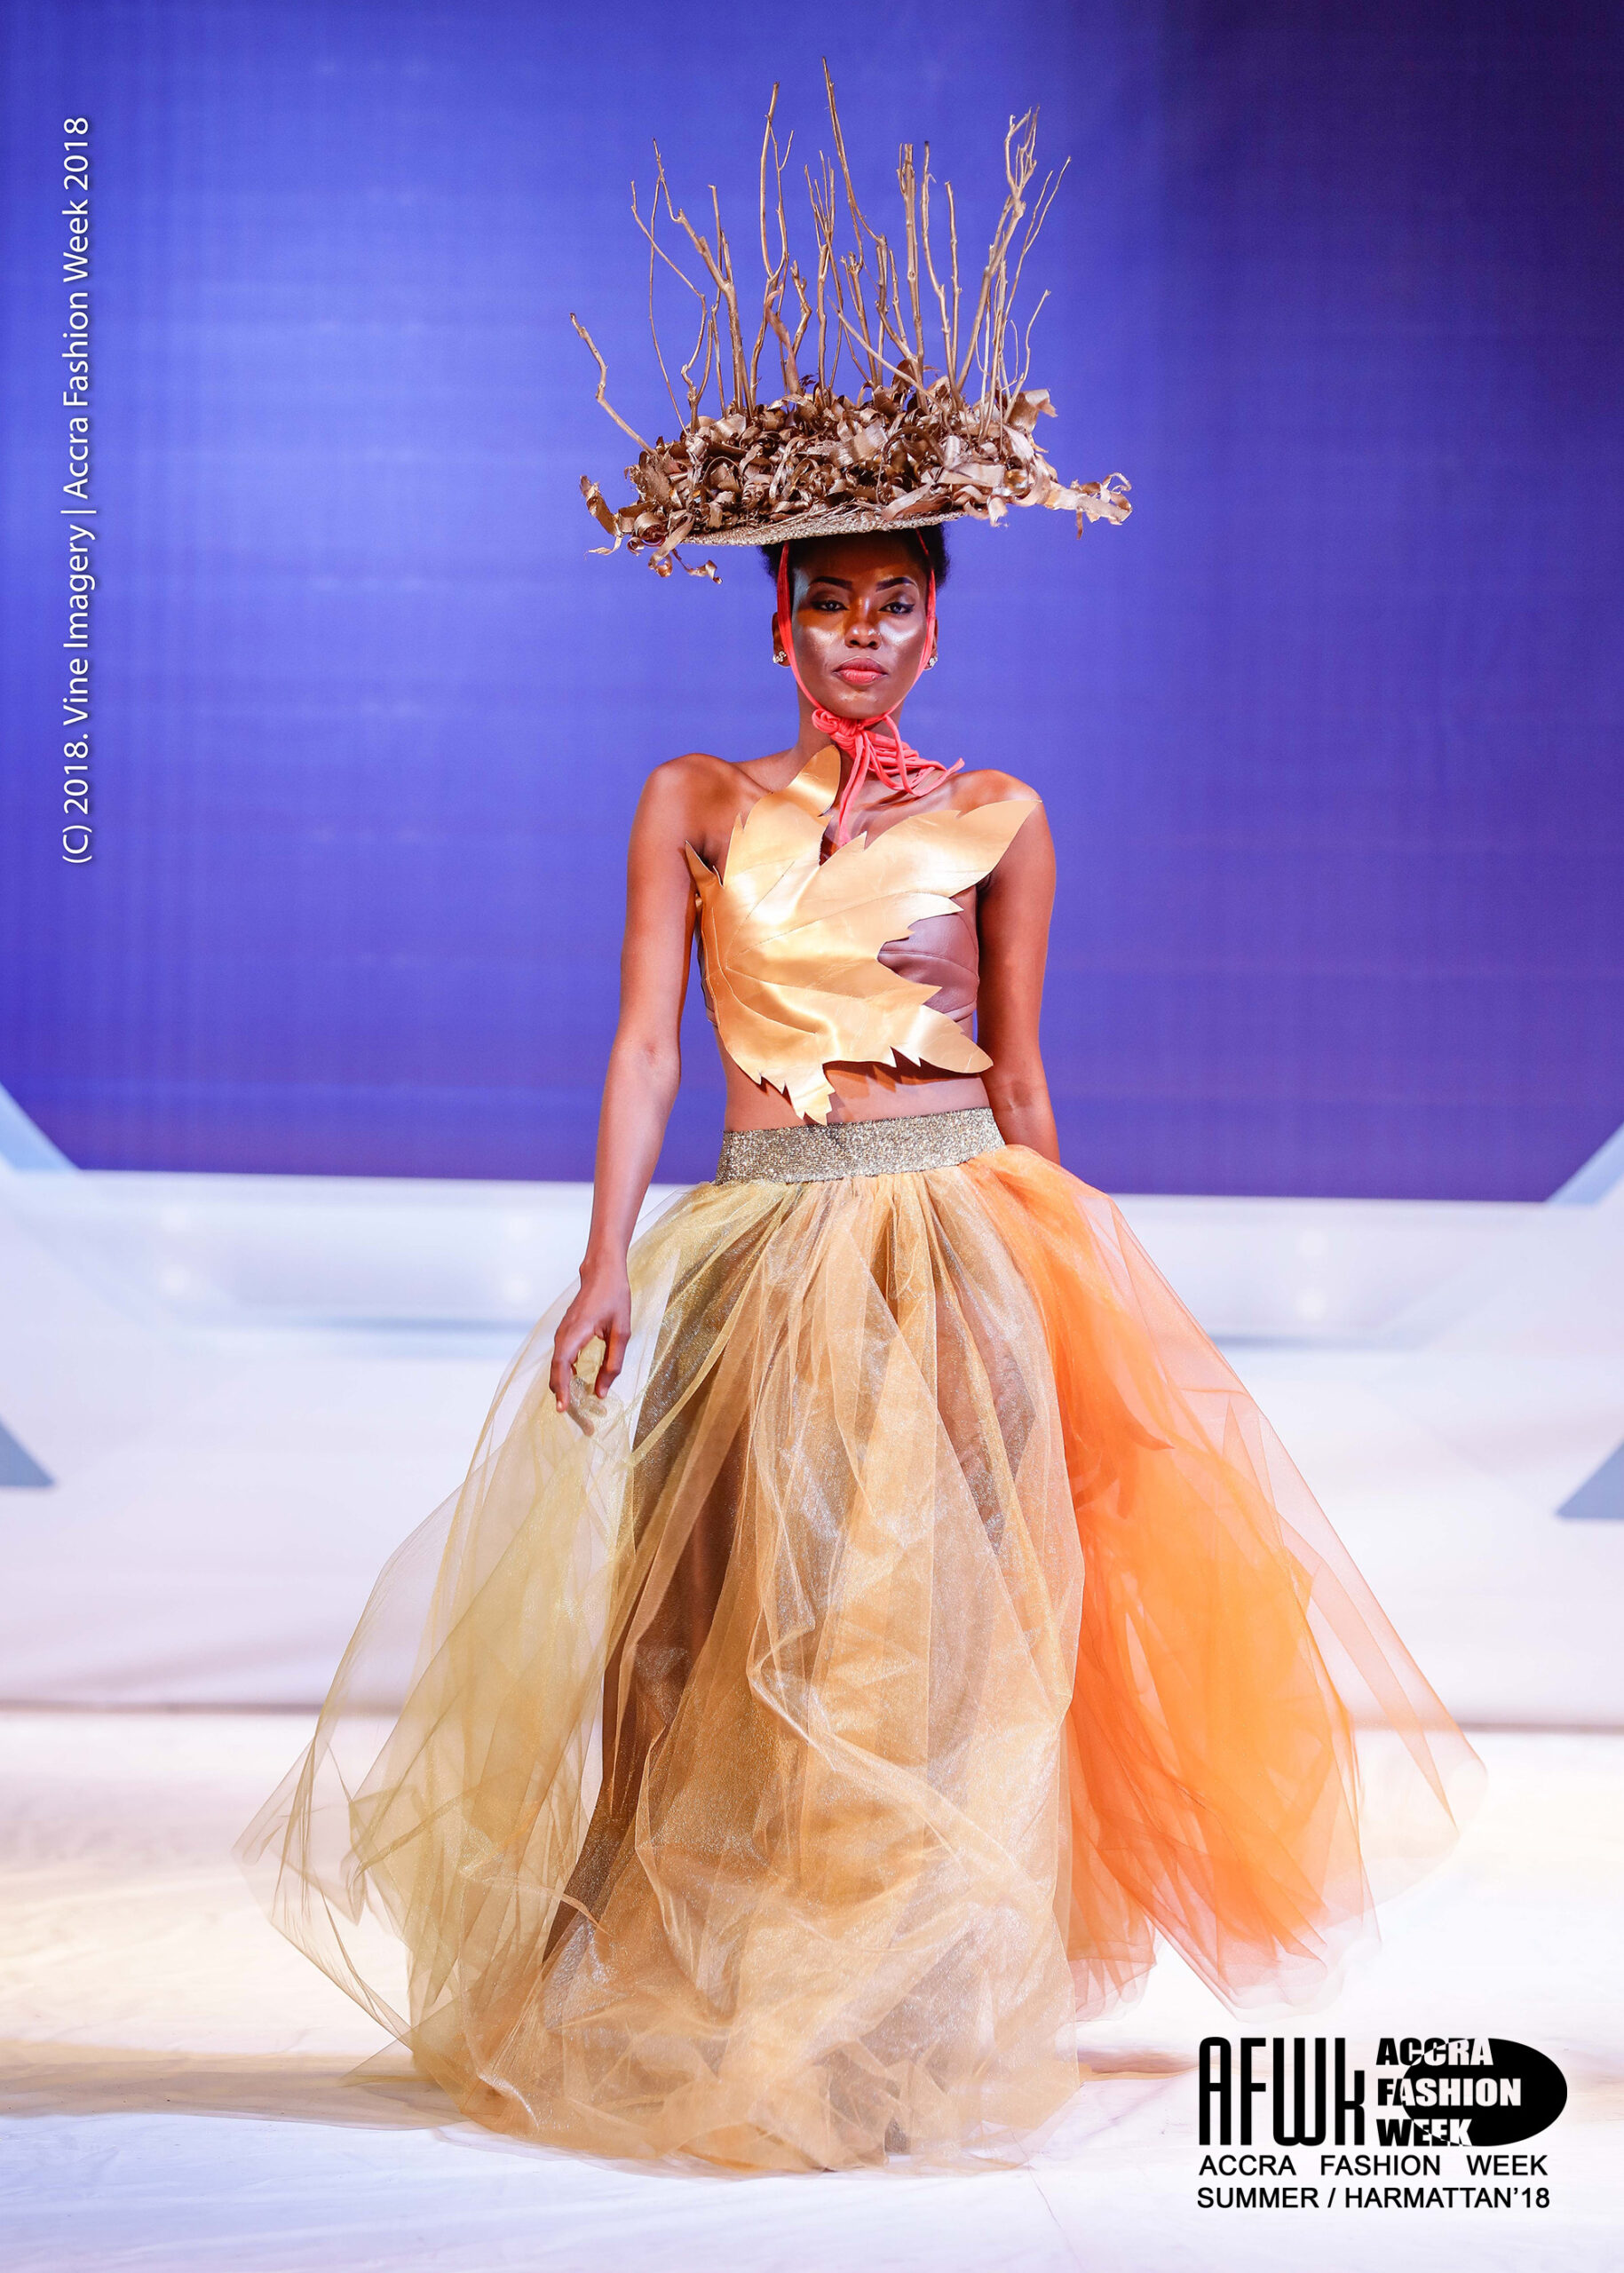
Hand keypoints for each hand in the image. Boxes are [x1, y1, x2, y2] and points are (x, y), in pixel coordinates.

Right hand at [550, 1261, 631, 1412]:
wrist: (602, 1272)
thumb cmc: (614, 1297)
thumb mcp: (621, 1331)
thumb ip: (613, 1363)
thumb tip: (601, 1393)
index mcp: (574, 1333)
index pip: (561, 1366)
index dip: (562, 1390)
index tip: (564, 1410)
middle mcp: (562, 1336)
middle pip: (557, 1374)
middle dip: (566, 1399)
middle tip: (582, 1424)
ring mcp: (562, 1335)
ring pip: (558, 1370)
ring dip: (567, 1391)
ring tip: (583, 1414)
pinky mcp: (565, 1336)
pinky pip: (562, 1362)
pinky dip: (568, 1378)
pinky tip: (581, 1388)